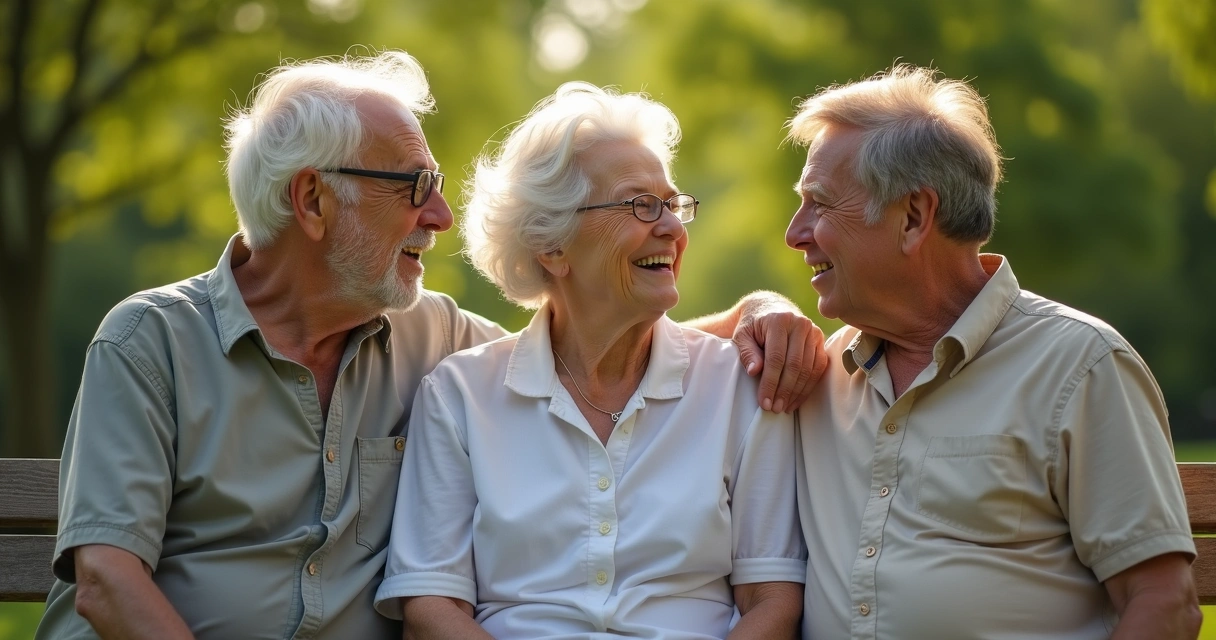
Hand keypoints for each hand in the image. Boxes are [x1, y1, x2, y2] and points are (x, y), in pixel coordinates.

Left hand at [733, 292, 827, 412]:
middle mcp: (800, 324)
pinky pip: (818, 367)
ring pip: (808, 368)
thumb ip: (747, 352)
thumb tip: (754, 372)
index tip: (764, 402)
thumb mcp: (742, 335)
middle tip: (774, 409)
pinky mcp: (820, 340)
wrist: (770, 308)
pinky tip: (797, 399)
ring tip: (784, 408)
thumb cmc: (753, 325)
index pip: (776, 357)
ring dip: (797, 392)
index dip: (770, 382)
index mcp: (779, 320)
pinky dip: (808, 386)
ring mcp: (813, 331)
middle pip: (794, 365)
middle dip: (784, 391)